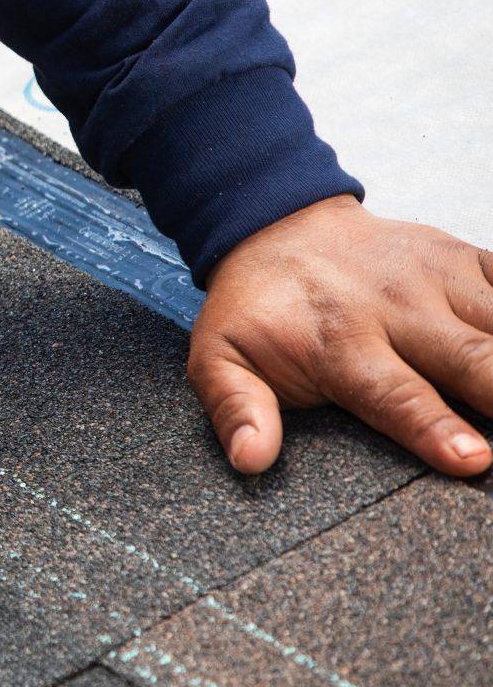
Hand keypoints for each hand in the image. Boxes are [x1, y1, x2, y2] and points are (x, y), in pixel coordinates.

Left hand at [188, 195, 492, 476]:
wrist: (276, 226)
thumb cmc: (257, 308)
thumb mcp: (219, 357)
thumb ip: (235, 408)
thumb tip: (249, 458)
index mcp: (340, 341)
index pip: (395, 393)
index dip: (435, 428)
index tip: (474, 460)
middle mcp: (398, 306)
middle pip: (477, 361)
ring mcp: (441, 278)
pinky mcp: (470, 259)